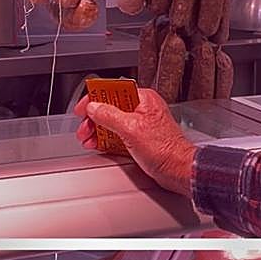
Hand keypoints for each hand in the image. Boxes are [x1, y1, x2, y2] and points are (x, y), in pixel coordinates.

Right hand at [75, 87, 195, 196]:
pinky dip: (107, 139)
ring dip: (98, 130)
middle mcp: (143, 108)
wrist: (178, 170)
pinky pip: (118, 134)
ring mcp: (141, 123)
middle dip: (94, 118)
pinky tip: (99, 145)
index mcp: (143, 98)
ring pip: (113, 121)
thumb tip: (94, 107)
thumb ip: (110, 116)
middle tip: (84, 128)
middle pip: (111, 106)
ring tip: (88, 139)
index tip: (82, 108)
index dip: (95, 98)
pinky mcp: (140, 138)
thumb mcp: (131, 129)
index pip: (114, 89)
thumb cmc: (164, 149)